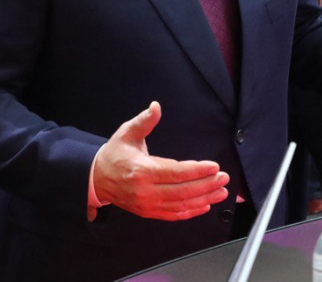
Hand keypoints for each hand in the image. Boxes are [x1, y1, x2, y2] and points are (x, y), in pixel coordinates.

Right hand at [91, 102, 228, 221]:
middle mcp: (145, 191)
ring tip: (222, 192)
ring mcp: (147, 204)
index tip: (214, 166)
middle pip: (182, 191)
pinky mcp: (148, 212)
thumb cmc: (115, 154)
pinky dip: (191, 212)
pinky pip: (173, 214)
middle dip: (206, 185)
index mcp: (142, 171)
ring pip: (181, 205)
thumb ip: (144, 121)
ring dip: (204, 199)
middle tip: (224, 178)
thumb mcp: (126, 133)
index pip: (175, 173)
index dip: (197, 171)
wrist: (97, 179)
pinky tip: (205, 205)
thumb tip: (155, 106)